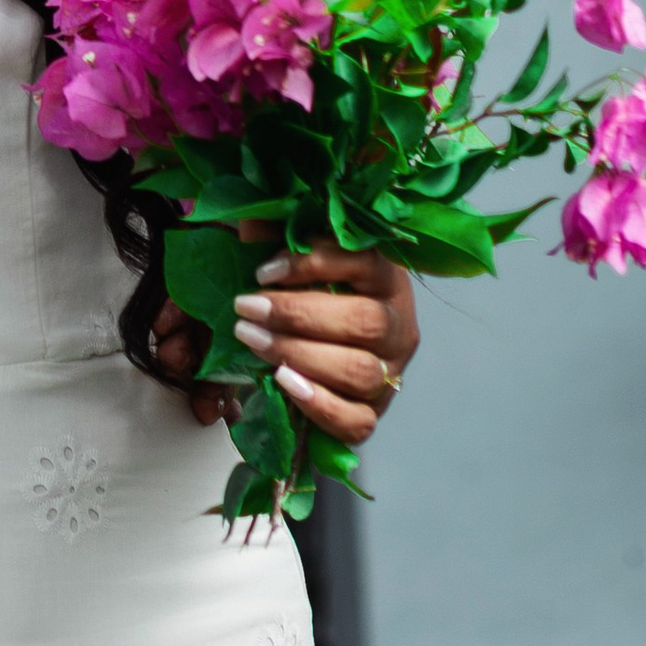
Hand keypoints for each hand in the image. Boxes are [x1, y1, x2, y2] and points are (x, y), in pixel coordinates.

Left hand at [153, 242, 418, 447]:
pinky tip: (283, 382)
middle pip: (363, 322)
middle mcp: (399, 326)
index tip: (261, 270)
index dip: (312, 264)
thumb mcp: (300, 258)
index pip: (362, 263)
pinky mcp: (375, 412)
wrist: (328, 349)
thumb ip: (278, 237)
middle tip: (246, 308)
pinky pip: (357, 421)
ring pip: (359, 371)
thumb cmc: (314, 292)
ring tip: (252, 339)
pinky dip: (319, 405)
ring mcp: (391, 373)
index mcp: (386, 278)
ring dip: (300, 355)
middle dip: (297, 315)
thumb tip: (248, 224)